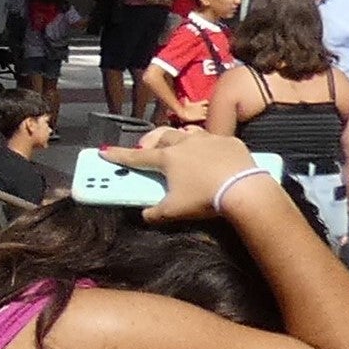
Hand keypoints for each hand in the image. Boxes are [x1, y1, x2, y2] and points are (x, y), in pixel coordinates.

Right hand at [97, 125, 259, 222]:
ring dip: (178, 139)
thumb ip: (154, 213)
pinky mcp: (229, 141)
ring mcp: (208, 139)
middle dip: (151, 142)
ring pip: (187, 133)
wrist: (244, 190)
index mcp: (166, 158)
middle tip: (148, 150)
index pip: (136, 156)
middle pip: (161, 137)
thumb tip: (145, 215)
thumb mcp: (173, 211)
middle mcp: (184, 143)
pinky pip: (213, 139)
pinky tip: (210, 155)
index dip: (118, 155)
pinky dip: (206, 146)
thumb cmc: (203, 198)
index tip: (104, 152)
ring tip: (178, 147)